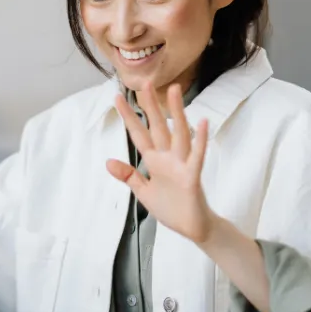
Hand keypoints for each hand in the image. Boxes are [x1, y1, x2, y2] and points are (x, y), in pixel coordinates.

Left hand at [106, 82, 218, 244]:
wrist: (193, 229)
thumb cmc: (172, 208)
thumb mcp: (143, 192)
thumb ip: (129, 176)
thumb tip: (108, 162)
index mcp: (155, 161)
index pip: (139, 134)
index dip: (128, 116)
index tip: (117, 97)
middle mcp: (168, 158)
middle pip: (158, 126)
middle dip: (150, 106)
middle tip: (144, 82)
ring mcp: (182, 165)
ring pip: (179, 133)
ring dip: (177, 113)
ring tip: (174, 91)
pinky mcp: (193, 177)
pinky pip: (197, 156)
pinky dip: (200, 140)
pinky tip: (201, 123)